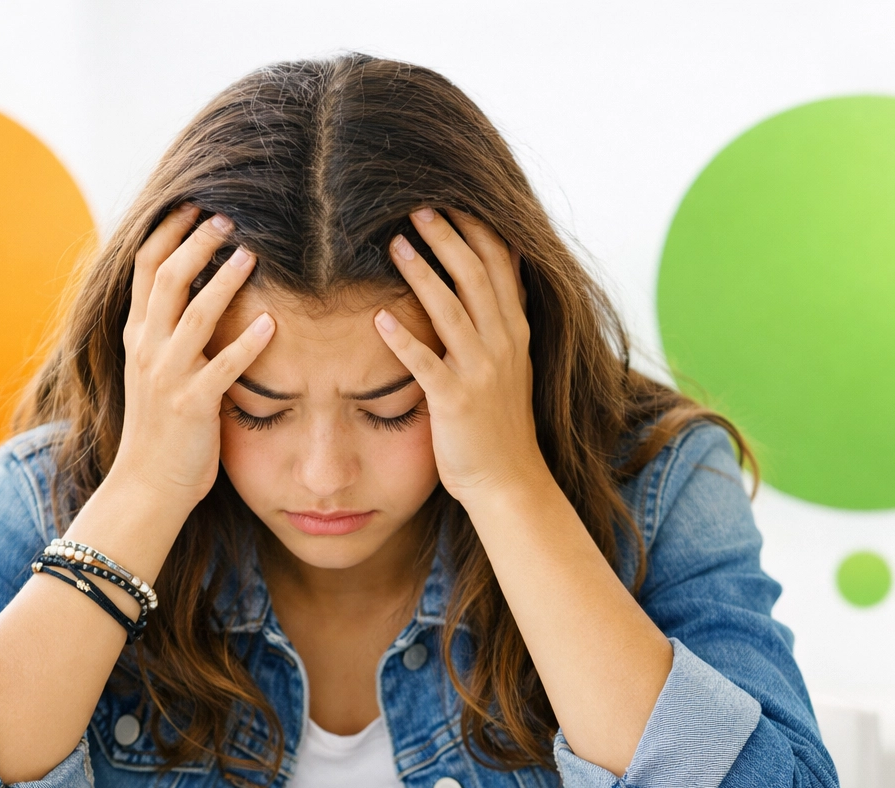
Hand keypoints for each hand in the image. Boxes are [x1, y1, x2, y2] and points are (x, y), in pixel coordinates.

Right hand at [110, 205, 274, 505]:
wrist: (146, 485)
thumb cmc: (160, 429)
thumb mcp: (154, 370)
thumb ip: (168, 332)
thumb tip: (196, 295)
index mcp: (137, 335)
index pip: (145, 266)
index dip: (168, 230)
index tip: (193, 202)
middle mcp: (146, 348)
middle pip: (167, 277)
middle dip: (197, 242)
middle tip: (228, 216)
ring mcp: (166, 375)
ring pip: (193, 314)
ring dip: (223, 280)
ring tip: (251, 254)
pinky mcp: (191, 405)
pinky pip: (222, 367)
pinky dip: (247, 344)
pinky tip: (273, 324)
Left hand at [374, 208, 546, 504]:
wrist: (508, 480)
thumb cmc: (500, 423)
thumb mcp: (513, 364)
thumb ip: (504, 319)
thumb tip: (504, 271)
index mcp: (515, 331)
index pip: (501, 266)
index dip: (477, 230)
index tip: (452, 200)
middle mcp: (503, 344)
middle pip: (476, 276)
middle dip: (447, 238)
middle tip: (417, 207)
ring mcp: (481, 372)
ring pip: (451, 310)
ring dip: (422, 273)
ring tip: (394, 244)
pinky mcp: (455, 401)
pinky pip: (426, 364)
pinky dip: (404, 340)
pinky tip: (378, 318)